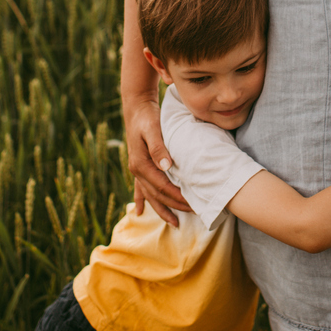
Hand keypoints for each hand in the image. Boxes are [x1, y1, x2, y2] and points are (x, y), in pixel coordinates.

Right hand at [124, 99, 190, 225]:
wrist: (136, 107)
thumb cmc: (147, 117)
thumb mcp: (153, 129)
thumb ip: (158, 147)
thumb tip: (166, 166)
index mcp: (140, 164)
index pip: (161, 186)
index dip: (176, 197)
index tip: (193, 203)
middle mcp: (137, 170)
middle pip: (157, 195)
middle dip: (175, 206)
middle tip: (195, 213)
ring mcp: (137, 170)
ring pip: (150, 196)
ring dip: (163, 209)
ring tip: (175, 223)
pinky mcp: (139, 166)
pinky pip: (141, 189)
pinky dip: (142, 201)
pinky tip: (141, 212)